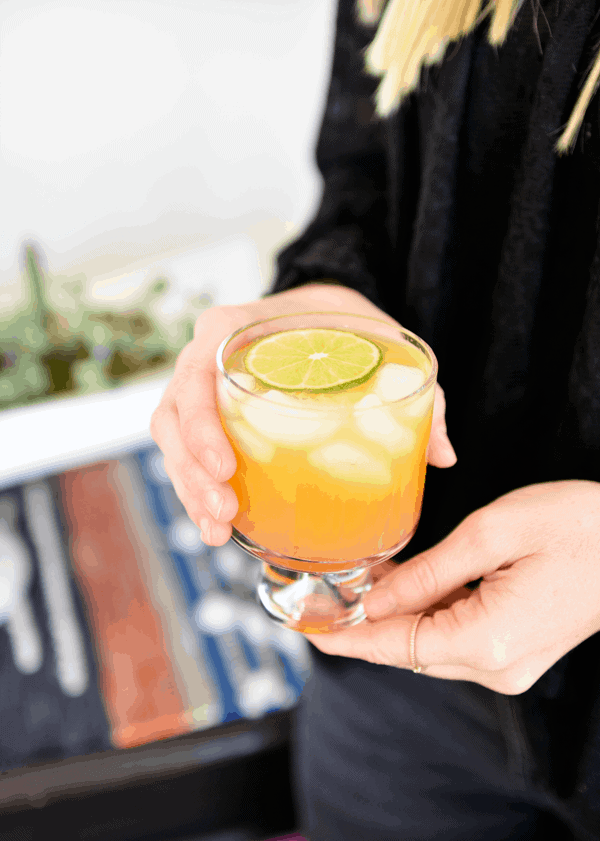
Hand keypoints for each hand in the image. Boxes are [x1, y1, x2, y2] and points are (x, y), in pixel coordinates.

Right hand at [150, 282, 455, 545]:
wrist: (322, 311)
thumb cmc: (346, 322)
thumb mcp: (383, 342)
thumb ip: (417, 392)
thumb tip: (444, 456)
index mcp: (234, 326)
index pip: (196, 372)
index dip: (200, 423)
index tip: (227, 468)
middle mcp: (206, 354)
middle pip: (172, 415)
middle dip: (191, 472)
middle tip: (224, 513)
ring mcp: (201, 386)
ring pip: (171, 440)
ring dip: (188, 489)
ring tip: (217, 530)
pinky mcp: (209, 415)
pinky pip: (186, 451)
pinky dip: (196, 489)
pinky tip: (218, 525)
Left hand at [307, 481, 599, 693]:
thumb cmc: (576, 523)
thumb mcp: (490, 533)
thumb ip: (427, 573)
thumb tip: (377, 601)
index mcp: (488, 639)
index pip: (395, 646)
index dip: (347, 637)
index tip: (306, 630)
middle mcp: (498, 665)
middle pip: (410, 650)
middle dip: (369, 620)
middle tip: (332, 586)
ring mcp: (512, 665)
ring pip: (432, 646)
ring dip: (400, 616)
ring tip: (370, 576)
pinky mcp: (519, 653)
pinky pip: (457, 640)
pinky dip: (430, 615)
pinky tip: (413, 585)